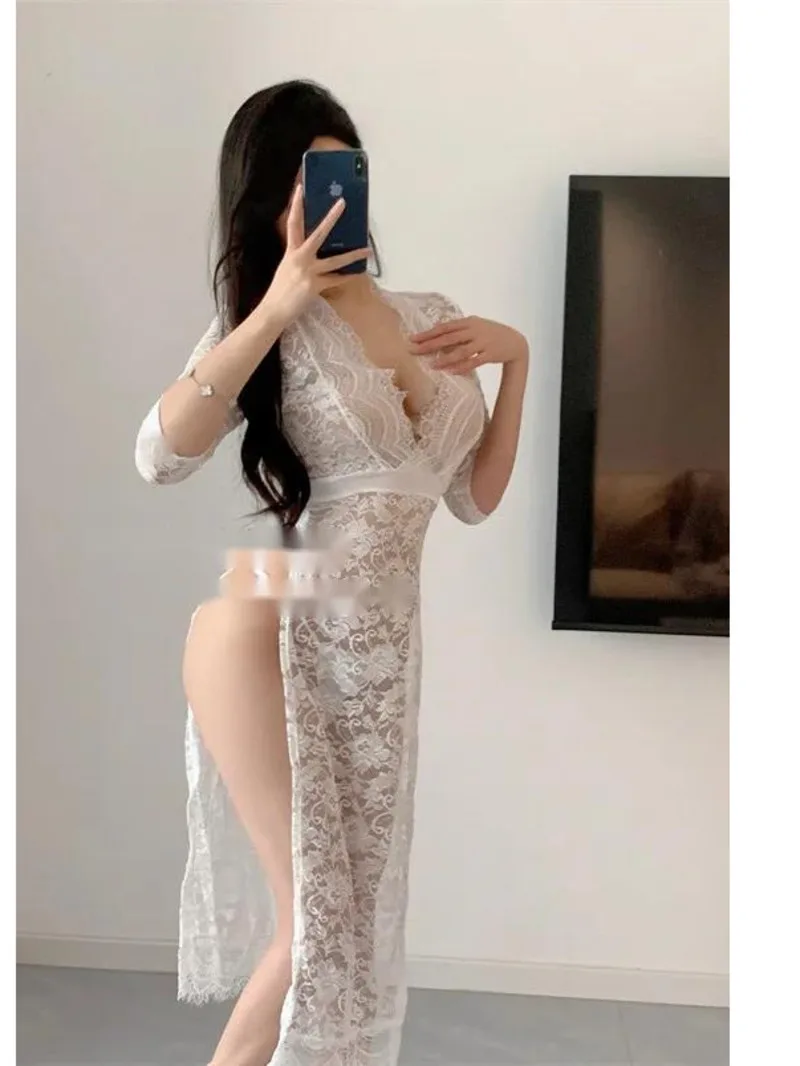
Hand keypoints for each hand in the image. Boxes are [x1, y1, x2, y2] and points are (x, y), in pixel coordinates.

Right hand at [259, 185, 369, 328]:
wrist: (273, 310)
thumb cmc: (280, 291)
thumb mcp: (286, 268)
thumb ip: (298, 258)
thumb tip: (311, 251)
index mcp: (290, 252)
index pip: (292, 223)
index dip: (296, 205)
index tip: (300, 189)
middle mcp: (299, 258)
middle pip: (318, 233)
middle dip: (331, 217)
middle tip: (342, 203)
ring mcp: (308, 271)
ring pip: (335, 260)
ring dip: (353, 255)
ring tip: (367, 249)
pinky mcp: (314, 286)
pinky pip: (335, 280)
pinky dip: (347, 277)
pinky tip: (358, 273)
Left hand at [409, 315, 528, 374]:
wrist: (515, 342)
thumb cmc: (491, 334)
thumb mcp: (475, 326)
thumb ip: (459, 329)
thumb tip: (438, 334)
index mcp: (469, 322)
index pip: (444, 327)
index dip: (428, 333)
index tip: (412, 339)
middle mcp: (474, 330)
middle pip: (448, 338)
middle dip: (430, 344)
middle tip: (414, 350)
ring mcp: (483, 342)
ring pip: (460, 350)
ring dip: (445, 358)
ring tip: (432, 365)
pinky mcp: (490, 354)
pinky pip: (473, 361)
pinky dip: (461, 366)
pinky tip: (451, 371)